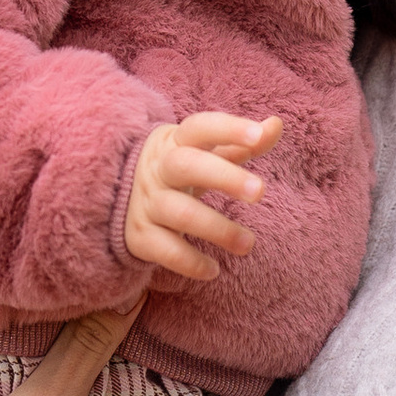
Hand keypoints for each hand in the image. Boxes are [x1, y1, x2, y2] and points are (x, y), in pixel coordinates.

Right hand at [125, 113, 281, 280]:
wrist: (119, 198)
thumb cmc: (178, 171)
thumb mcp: (204, 154)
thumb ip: (241, 143)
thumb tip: (276, 124)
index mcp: (176, 142)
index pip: (200, 127)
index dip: (229, 128)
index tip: (259, 135)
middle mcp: (158, 169)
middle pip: (187, 166)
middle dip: (225, 177)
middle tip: (261, 192)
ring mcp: (147, 203)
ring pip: (181, 213)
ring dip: (219, 229)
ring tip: (248, 244)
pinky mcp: (139, 236)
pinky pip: (166, 250)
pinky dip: (191, 263)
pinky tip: (213, 270)